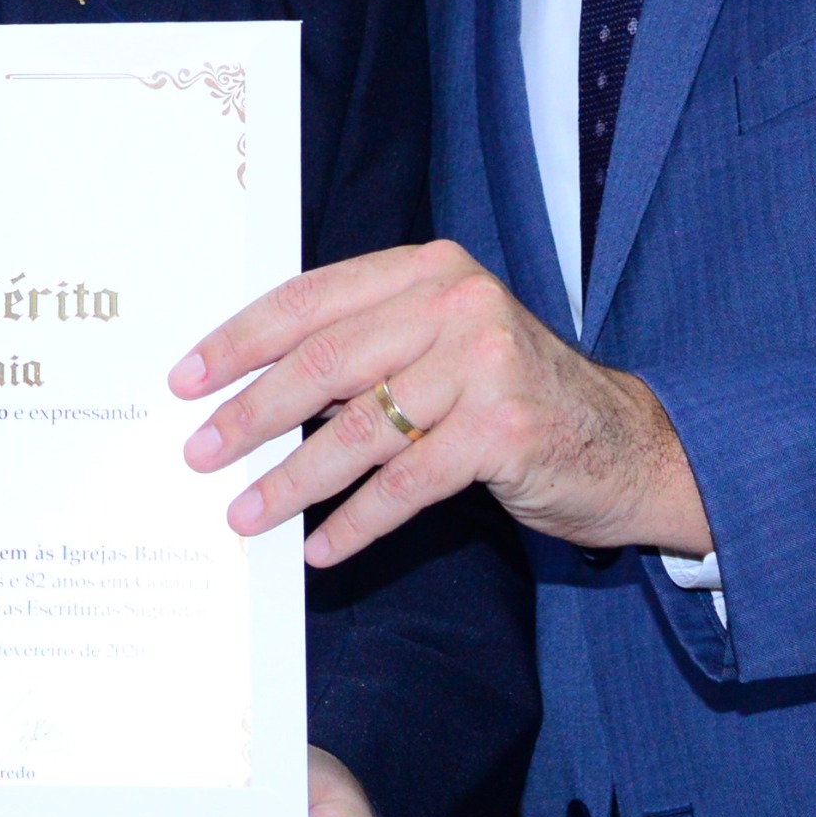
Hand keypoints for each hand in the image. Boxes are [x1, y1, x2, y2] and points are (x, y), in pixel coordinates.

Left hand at [177, 239, 708, 567]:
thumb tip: (252, 384)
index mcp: (427, 270)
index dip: (239, 340)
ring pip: (357, 429)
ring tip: (246, 513)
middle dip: (250, 414)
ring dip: (291, 480)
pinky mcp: (504, 433)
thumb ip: (367, 345)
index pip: (309, 299)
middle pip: (323, 361)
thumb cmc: (512, 395)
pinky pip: (405, 485)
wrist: (629, 444)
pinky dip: (356, 522)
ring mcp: (485, 365)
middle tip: (201, 453)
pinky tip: (322, 546)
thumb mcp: (442, 343)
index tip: (186, 379)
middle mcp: (456, 304)